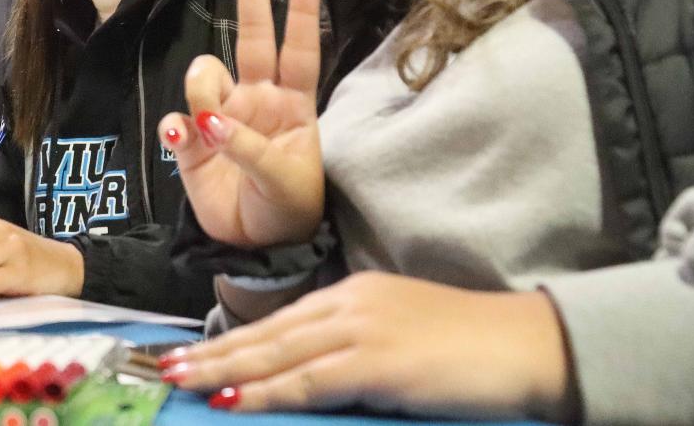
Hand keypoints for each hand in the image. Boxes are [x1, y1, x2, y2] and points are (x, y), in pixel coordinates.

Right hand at [157, 0, 323, 246]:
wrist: (256, 248)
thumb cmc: (287, 207)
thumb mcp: (282, 179)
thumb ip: (246, 145)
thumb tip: (209, 120)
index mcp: (293, 104)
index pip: (299, 49)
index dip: (301, 11)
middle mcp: (257, 100)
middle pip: (253, 37)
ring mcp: (222, 117)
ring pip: (204, 74)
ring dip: (203, 87)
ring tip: (208, 127)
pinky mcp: (191, 142)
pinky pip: (177, 118)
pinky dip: (177, 126)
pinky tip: (184, 141)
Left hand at [159, 272, 577, 421]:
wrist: (527, 344)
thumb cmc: (472, 349)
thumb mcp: (402, 338)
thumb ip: (354, 353)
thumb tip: (312, 380)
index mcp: (354, 295)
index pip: (280, 320)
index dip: (234, 339)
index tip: (196, 351)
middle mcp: (350, 304)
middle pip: (266, 332)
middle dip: (213, 351)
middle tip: (165, 364)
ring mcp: (361, 330)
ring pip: (276, 353)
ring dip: (223, 369)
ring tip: (182, 378)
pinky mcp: (377, 362)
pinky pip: (307, 381)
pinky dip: (265, 391)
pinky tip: (234, 398)